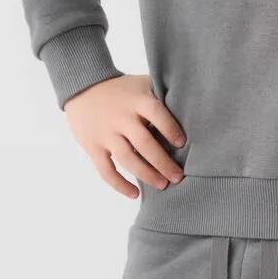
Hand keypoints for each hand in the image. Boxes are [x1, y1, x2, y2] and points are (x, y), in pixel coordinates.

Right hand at [63, 74, 186, 197]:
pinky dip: (120, 185)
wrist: (82, 87)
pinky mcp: (93, 147)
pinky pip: (106, 170)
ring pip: (127, 159)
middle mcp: (121, 117)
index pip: (156, 114)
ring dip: (146, 175)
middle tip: (178, 177)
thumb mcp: (142, 84)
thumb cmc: (122, 90)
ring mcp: (106, 133)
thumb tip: (194, 106)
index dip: (170, 129)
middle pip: (144, 143)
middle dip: (163, 162)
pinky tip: (135, 194)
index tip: (182, 143)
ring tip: (163, 186)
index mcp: (136, 100)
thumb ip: (163, 94)